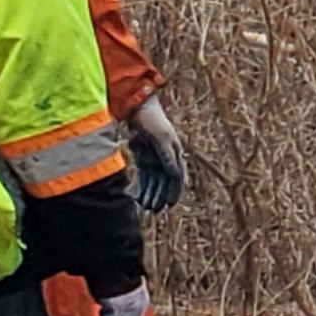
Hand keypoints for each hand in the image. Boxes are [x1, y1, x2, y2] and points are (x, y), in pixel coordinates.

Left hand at [126, 98, 189, 213]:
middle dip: (161, 196)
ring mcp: (154, 156)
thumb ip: (168, 157)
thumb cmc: (153, 120)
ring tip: (146, 206)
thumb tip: (175, 176)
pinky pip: (145, 174)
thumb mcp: (162, 139)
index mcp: (175, 152)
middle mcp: (166, 156)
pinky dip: (143, 185)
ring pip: (155, 180)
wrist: (138, 106)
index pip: (178, 177)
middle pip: (165, 181)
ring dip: (152, 193)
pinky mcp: (143, 155)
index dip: (175, 192)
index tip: (170, 205)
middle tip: (154, 209)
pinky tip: (139, 196)